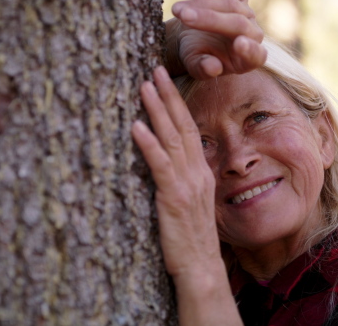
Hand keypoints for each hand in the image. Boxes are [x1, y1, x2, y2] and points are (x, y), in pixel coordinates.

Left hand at [131, 66, 220, 276]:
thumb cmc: (190, 236)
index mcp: (200, 171)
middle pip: (182, 126)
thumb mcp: (189, 201)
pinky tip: (137, 127)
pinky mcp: (173, 198)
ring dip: (157, 111)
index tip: (165, 81)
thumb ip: (180, 178)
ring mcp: (186, 184)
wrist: (200, 267)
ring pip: (171, 139)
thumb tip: (165, 160)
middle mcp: (196, 172)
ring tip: (144, 87)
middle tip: (156, 70)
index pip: (189, 129)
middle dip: (168, 96)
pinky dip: (149, 145)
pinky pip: (160, 166)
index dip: (177, 104)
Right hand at [166, 0, 266, 79]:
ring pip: (231, 4)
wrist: (191, 37)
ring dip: (201, 5)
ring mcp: (248, 16)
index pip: (256, 56)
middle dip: (209, 19)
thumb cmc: (195, 55)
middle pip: (239, 24)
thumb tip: (213, 68)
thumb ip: (203, 70)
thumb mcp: (195, 66)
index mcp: (247, 61)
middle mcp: (253, 37)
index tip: (239, 44)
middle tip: (183, 17)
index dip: (250, 50)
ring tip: (177, 11)